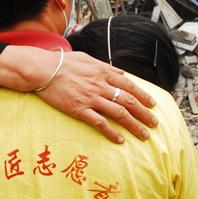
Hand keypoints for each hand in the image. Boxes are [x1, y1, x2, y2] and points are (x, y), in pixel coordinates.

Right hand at [35, 51, 157, 143]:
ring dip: (134, 125)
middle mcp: (100, 86)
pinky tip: (120, 140)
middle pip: (128, 101)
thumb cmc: (62, 63)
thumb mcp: (87, 58)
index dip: (143, 96)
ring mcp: (91, 98)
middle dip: (144, 113)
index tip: (152, 105)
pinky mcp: (79, 109)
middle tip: (154, 123)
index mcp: (103, 72)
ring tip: (144, 135)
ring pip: (119, 113)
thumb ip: (105, 66)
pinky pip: (100, 123)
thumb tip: (121, 73)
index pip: (129, 85)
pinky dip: (112, 132)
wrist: (42, 70)